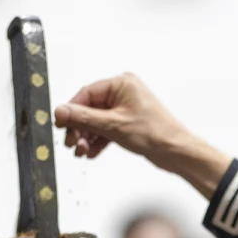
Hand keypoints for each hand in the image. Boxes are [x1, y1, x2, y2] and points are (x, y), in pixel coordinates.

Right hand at [55, 74, 231, 196]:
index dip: (71, 111)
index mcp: (121, 84)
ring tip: (81, 151)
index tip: (60, 125)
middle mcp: (123, 93)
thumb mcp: (113, 125)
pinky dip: (98, 141)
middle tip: (72, 143)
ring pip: (97, 121)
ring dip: (87, 137)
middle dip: (79, 128)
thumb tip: (61, 111)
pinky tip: (91, 152)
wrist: (177, 152)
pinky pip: (106, 130)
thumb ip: (84, 118)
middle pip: (90, 109)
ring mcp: (125, 109)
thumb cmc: (155, 133)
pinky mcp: (128, 124)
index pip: (86, 94)